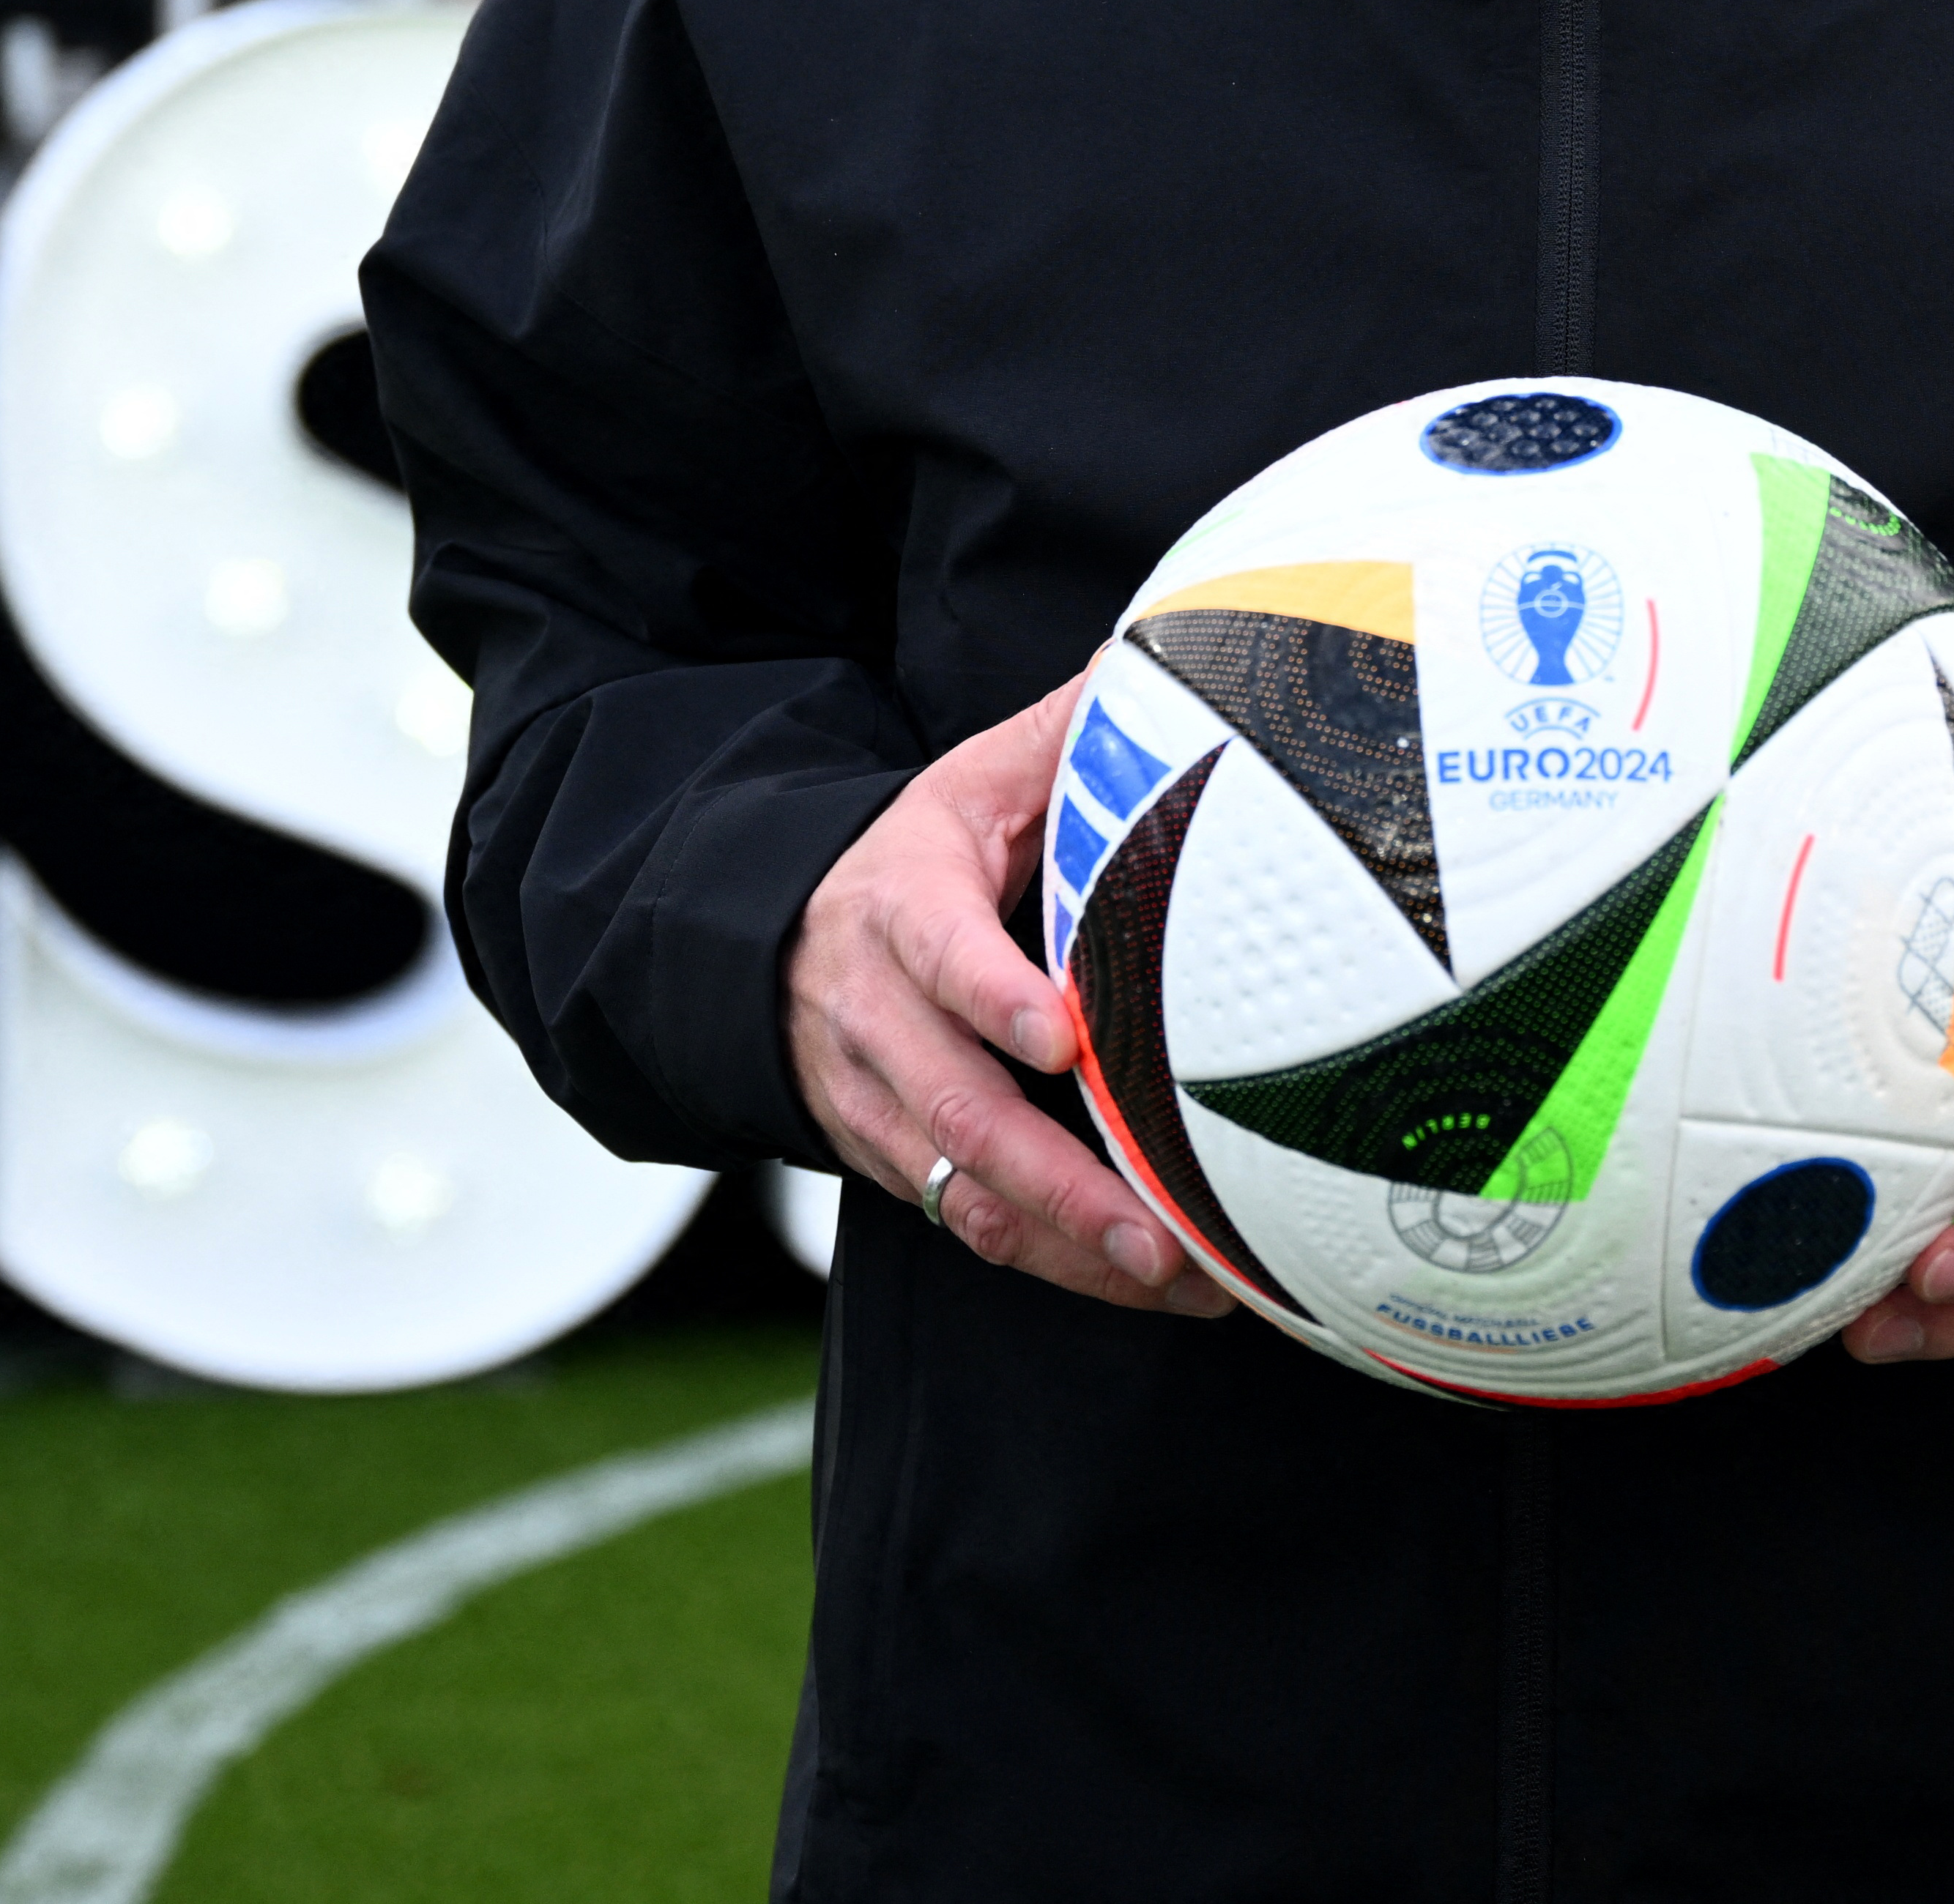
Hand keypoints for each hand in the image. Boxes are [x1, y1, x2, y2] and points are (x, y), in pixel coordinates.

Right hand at [781, 669, 1234, 1317]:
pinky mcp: (892, 1163)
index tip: (1060, 1038)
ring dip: (1073, 1247)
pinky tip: (1144, 1280)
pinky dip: (1057, 1263)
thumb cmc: (910, 862)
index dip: (994, 998)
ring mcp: (877, 1105)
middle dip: (1061, 1184)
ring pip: (968, 1193)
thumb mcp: (966, 785)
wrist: (778, 945)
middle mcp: (876, 1020)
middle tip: (1154, 1230)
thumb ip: (1059, 740)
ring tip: (1175, 1275)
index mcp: (900, 909)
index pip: (941, 955)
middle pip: (961, 1112)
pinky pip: (972, 1225)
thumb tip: (1152, 674)